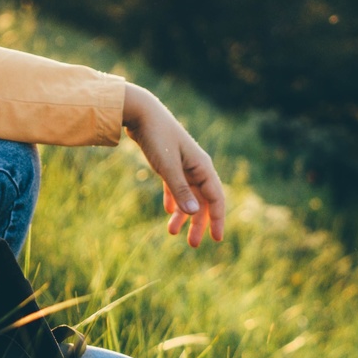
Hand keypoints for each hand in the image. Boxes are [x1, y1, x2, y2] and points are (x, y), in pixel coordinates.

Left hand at [123, 84, 226, 246]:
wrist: (140, 112)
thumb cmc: (156, 137)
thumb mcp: (167, 166)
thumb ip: (180, 190)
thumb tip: (193, 214)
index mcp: (202, 167)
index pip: (216, 198)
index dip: (217, 219)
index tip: (217, 239)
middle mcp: (196, 167)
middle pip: (202, 200)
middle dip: (199, 223)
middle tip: (193, 245)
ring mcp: (183, 165)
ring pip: (188, 195)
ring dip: (183, 215)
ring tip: (172, 232)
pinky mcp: (169, 162)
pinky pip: (175, 186)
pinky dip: (173, 200)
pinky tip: (168, 212)